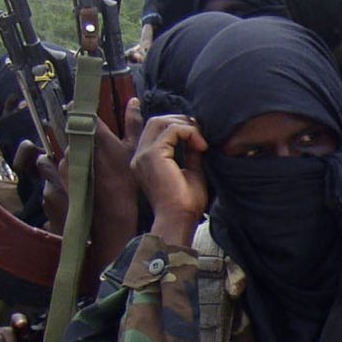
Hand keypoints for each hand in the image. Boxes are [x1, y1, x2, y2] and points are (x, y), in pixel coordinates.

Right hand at [131, 113, 209, 242]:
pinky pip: (172, 130)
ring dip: (186, 126)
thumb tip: (197, 137)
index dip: (178, 126)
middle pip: (157, 121)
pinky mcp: (153, 155)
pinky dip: (189, 132)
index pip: (156, 130)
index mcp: (146, 161)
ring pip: (162, 122)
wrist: (180, 220)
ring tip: (202, 141)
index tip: (199, 136)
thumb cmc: (186, 204)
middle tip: (201, 134)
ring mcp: (143, 155)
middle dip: (181, 122)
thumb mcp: (191, 172)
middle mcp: (140, 156)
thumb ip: (190, 153)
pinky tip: (202, 146)